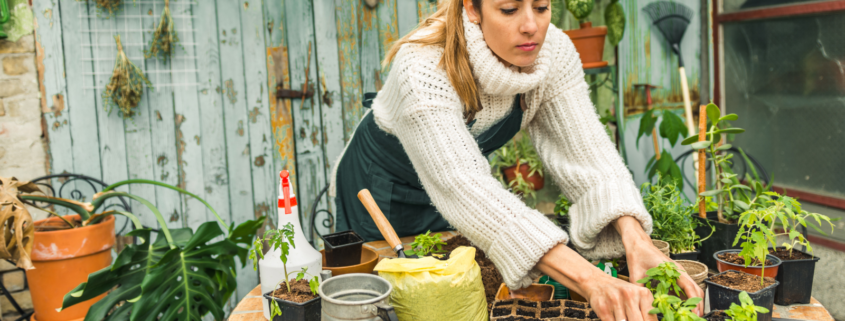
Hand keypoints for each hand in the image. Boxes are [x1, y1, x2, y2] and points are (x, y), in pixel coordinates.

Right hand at [537, 244, 656, 320]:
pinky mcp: (603, 308)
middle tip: (632, 320)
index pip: (651, 319)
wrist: (597, 282)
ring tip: (623, 318)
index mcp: (643, 293)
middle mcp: (630, 295)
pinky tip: (614, 318)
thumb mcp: (637, 297)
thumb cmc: (621, 293)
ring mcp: (616, 301)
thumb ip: (646, 312)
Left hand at [614, 217, 704, 315]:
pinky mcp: (674, 277)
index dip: (694, 301)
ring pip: (691, 290)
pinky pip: (683, 289)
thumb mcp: (636, 274)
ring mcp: (678, 274)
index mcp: (673, 270)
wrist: (638, 244)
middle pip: (696, 290)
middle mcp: (679, 272)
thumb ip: (640, 288)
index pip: (690, 287)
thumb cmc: (638, 256)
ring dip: (692, 302)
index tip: (694, 313)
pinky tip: (678, 309)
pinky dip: (684, 299)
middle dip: (697, 305)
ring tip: (687, 315)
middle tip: (695, 318)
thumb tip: (641, 303)